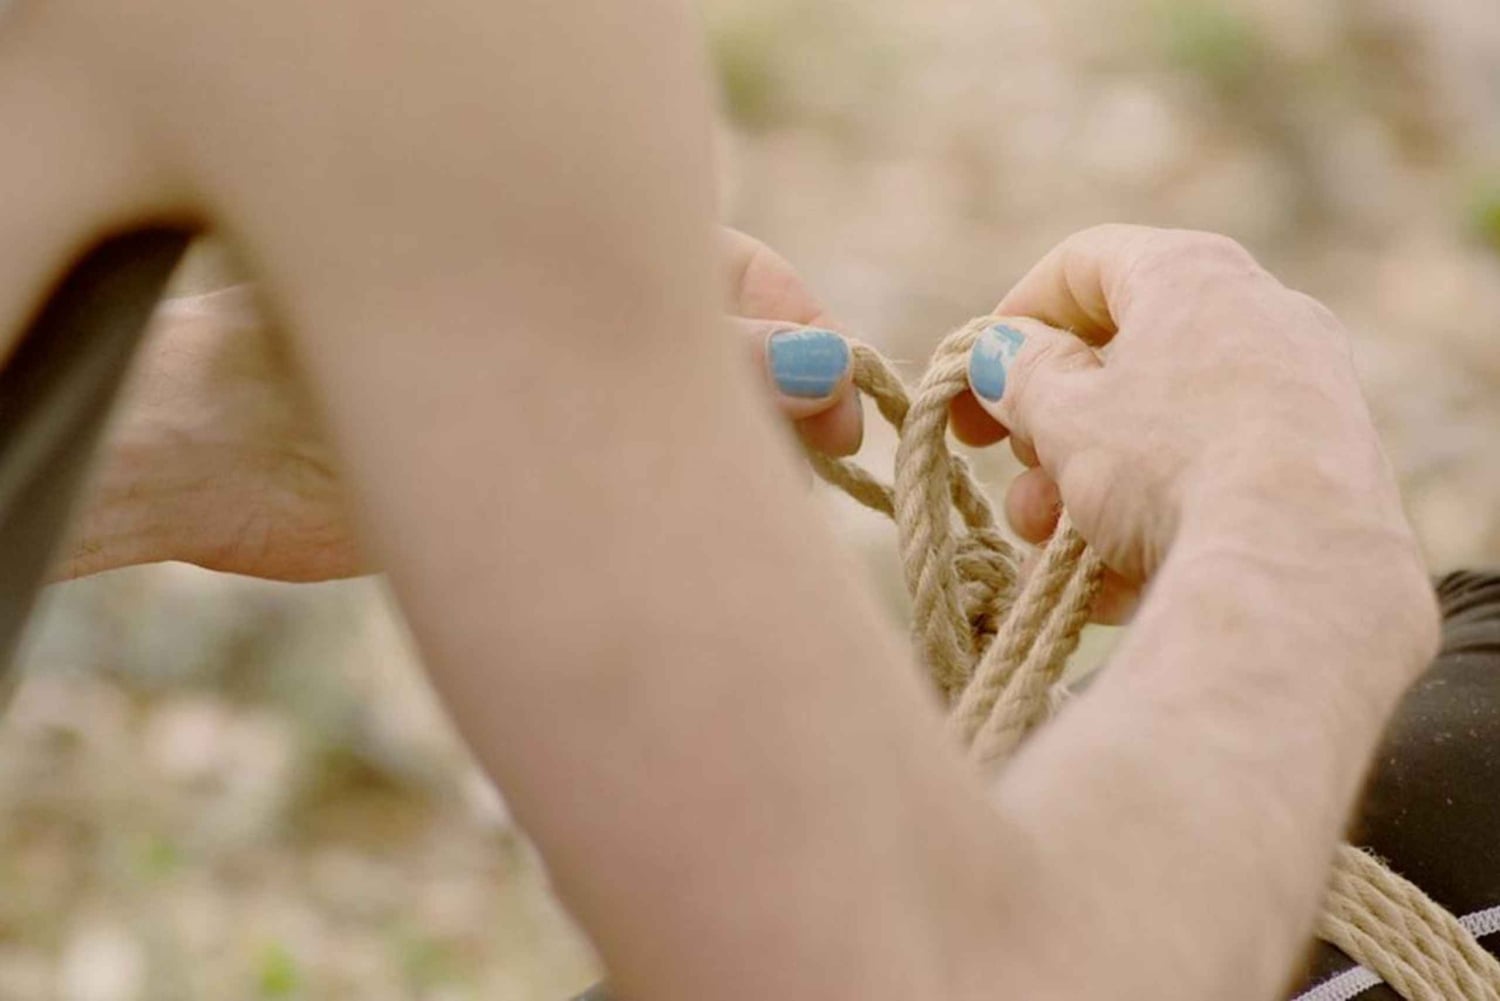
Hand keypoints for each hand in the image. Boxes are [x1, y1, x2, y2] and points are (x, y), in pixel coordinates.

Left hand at [60, 230, 859, 580]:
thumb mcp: (514, 366)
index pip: (730, 270)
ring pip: (687, 414)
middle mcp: (573, 316)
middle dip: (788, 392)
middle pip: (724, 342)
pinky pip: (642, 483)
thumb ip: (672, 361)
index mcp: (564, 249)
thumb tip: (815, 366)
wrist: (209, 464)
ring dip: (743, 453)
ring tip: (777, 498)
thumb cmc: (328, 378)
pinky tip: (713, 534)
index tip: (840, 399)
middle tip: (828, 453)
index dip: (800, 330)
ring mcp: (559, 396)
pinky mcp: (538, 475)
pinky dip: (685, 506)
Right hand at [954, 225, 1431, 639]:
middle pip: (1125, 360)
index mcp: (1194, 274)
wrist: (1296, 565)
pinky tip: (1111, 586)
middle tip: (1018, 481)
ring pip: (1165, 433)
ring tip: (1049, 549)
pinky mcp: (1327, 474)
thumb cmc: (1166, 463)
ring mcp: (1305, 396)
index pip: (1083, 264)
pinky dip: (1155, 523)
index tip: (975, 381)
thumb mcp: (1065, 414)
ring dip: (1088, 490)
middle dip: (1051, 430)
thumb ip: (1021, 374)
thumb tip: (1005, 355)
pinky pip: (1215, 483)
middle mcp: (1262, 316)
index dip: (1013, 320)